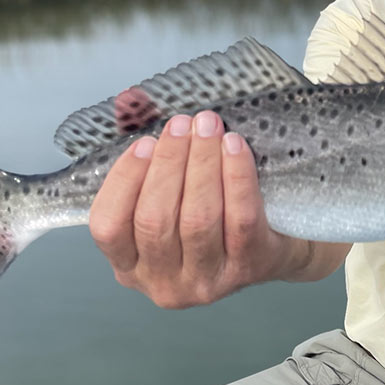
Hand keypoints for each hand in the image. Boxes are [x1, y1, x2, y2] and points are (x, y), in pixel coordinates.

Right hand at [88, 111, 299, 308]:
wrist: (275, 247)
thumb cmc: (212, 215)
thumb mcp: (171, 197)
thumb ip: (145, 155)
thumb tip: (129, 99)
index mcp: (131, 267)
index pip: (108, 226)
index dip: (124, 180)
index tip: (144, 142)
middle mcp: (163, 284)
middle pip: (156, 219)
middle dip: (169, 163)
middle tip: (182, 123)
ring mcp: (206, 282)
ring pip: (198, 218)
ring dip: (202, 163)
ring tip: (208, 126)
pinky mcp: (247, 268)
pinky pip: (240, 217)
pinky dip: (236, 176)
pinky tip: (235, 146)